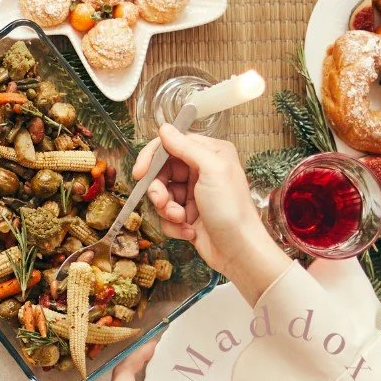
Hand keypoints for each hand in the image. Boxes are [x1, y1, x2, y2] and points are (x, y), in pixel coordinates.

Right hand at [131, 124, 289, 303]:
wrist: (240, 252)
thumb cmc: (231, 210)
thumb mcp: (212, 171)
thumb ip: (187, 147)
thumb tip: (164, 127)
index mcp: (210, 154)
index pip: (171, 144)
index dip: (152, 157)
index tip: (140, 173)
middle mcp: (201, 171)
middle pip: (161, 171)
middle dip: (158, 189)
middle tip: (162, 201)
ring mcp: (193, 194)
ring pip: (161, 194)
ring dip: (166, 209)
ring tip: (181, 219)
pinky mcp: (187, 215)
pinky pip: (165, 214)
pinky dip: (173, 224)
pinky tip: (188, 231)